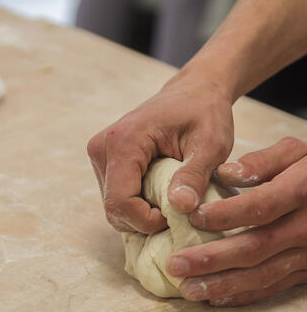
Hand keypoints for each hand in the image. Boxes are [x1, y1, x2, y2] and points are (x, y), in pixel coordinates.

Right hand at [87, 68, 233, 232]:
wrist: (195, 91)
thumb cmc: (205, 113)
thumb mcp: (211, 144)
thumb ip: (194, 175)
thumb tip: (182, 208)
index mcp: (124, 141)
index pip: (121, 202)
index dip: (148, 221)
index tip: (180, 213)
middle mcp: (102, 148)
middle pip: (114, 208)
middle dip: (146, 220)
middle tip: (180, 209)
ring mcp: (100, 154)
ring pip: (114, 206)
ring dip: (143, 213)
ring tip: (172, 197)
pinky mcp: (104, 160)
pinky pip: (116, 196)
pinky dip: (138, 205)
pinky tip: (161, 194)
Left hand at [167, 137, 306, 305]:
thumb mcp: (298, 153)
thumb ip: (263, 161)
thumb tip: (225, 173)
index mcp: (302, 192)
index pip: (261, 206)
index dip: (226, 214)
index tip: (193, 217)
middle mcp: (306, 227)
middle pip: (256, 247)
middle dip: (212, 259)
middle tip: (175, 264)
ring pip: (262, 273)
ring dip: (222, 284)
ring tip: (186, 288)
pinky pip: (274, 286)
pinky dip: (244, 294)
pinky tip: (215, 298)